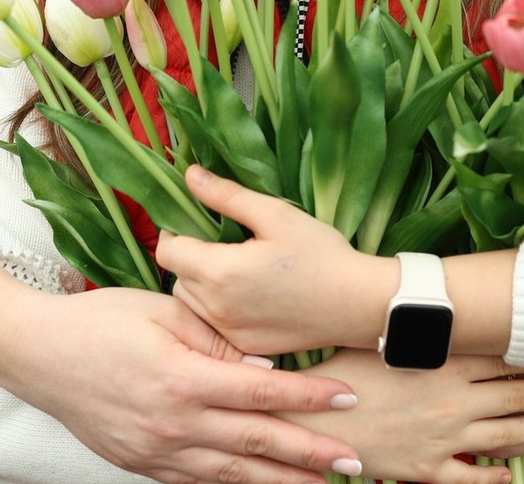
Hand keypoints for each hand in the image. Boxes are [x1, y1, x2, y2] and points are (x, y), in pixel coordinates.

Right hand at [1, 284, 363, 483]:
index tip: (347, 398)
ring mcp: (156, 453)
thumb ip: (217, 341)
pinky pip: (196, 483)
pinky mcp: (141, 465)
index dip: (308, 397)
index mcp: (183, 379)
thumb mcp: (164, 314)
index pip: (262, 392)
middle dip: (310, 455)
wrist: (39, 356)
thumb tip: (264, 365)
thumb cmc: (104, 321)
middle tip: (356, 462)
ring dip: (280, 483)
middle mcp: (174, 424)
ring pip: (231, 475)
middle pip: (256, 445)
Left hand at [156, 165, 393, 355]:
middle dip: (190, 257)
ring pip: (192, 304)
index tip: (196, 221)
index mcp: (220, 272)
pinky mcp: (243, 348)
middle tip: (222, 241)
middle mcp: (216, 309)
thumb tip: (188, 175)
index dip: (175, 231)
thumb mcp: (275, 215)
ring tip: (236, 267)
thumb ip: (227, 196)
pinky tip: (249, 294)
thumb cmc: (319, 253)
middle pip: (177, 277)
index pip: (167, 251)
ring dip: (201, 284)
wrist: (356, 304)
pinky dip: (219, 308)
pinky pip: (213, 325)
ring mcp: (229, 334)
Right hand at [284, 348, 523, 483]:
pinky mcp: (428, 470)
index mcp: (445, 364)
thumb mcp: (388, 337)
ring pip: (504, 437)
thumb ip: (423, 328)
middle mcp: (453, 401)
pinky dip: (497, 479)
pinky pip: (473, 479)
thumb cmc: (347, 370)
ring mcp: (444, 438)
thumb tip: (445, 307)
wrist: (317, 417)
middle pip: (515, 397)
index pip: (505, 361)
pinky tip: (516, 476)